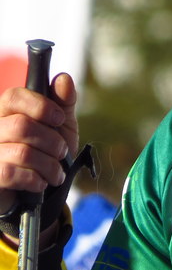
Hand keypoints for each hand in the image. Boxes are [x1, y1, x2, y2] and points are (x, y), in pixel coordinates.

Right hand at [0, 73, 77, 216]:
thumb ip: (64, 102)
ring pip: (22, 152)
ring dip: (48, 164)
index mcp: (8, 111)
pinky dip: (34, 179)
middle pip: (22, 126)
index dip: (40, 106)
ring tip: (55, 171)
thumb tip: (63, 79)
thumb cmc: (49, 150)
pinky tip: (41, 183)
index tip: (59, 119)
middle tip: (61, 151)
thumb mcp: (62, 124)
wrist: (41, 190)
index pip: (14, 96)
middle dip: (52, 141)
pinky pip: (11, 173)